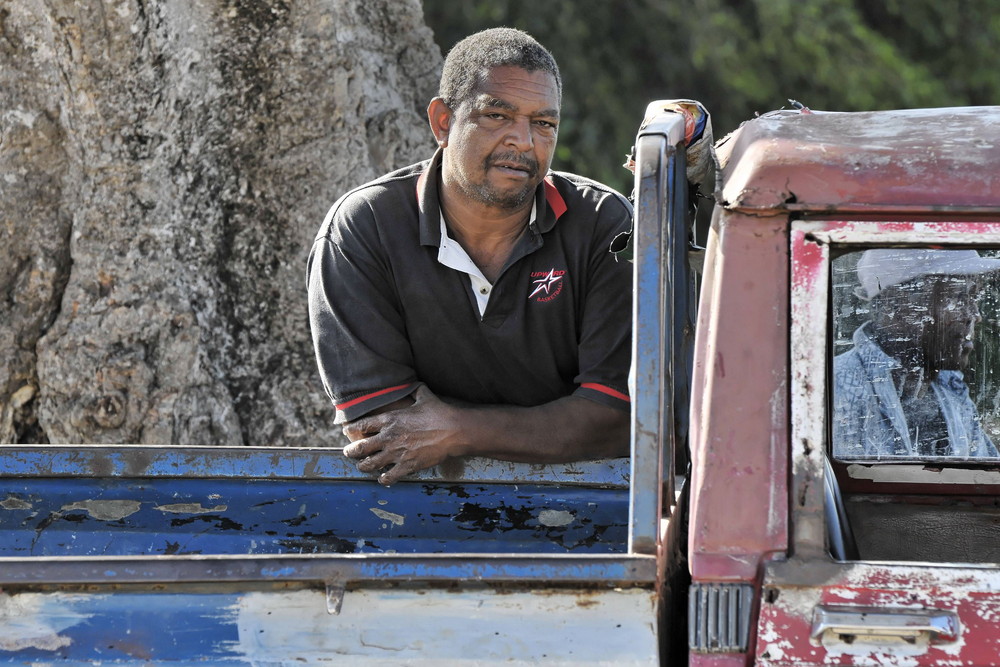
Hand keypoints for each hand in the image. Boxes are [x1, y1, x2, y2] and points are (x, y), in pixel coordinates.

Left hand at [342, 386, 460, 485]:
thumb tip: (415, 384)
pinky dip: (383, 478)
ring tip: (362, 466)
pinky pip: (388, 476)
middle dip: (351, 452)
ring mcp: (397, 453)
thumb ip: (414, 391)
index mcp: (390, 419)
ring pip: (370, 464)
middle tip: (349, 453)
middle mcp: (389, 437)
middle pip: (359, 448)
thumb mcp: (424, 397)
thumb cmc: (439, 412)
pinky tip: (383, 477)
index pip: (361, 425)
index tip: (347, 431)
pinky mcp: (407, 465)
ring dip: (364, 466)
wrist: (453, 431)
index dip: (351, 429)